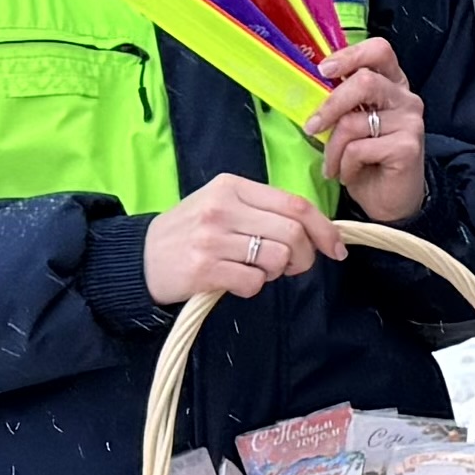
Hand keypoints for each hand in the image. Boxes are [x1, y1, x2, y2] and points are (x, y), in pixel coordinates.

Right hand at [143, 171, 341, 306]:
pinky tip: (234, 281)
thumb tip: (315, 229)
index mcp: (232, 186)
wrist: (140, 257)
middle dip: (304, 256)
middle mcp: (222, 207)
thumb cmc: (190, 232)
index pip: (295, 204)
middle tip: (291, 266)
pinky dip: (252, 287)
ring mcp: (212, 237)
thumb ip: (263, 211)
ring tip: (254, 270)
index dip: (324, 229)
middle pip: (293, 233)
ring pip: (277, 258)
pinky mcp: (204, 268)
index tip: (335, 248)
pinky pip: (254, 282)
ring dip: (275, 272)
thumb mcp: (222, 206)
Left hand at [301, 36, 428, 224]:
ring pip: (354, 121)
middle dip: (330, 105)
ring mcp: (410, 122)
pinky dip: (345, 165)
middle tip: (312, 126)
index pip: (379, 50)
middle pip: (364, 82)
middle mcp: (405, 98)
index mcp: (392, 84)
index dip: (351, 55)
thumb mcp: (349, 124)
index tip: (324, 70)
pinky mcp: (408, 147)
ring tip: (332, 164)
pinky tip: (348, 174)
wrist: (388, 202)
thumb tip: (305, 86)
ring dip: (332, 148)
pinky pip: (359, 148)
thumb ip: (340, 102)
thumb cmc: (366, 161)